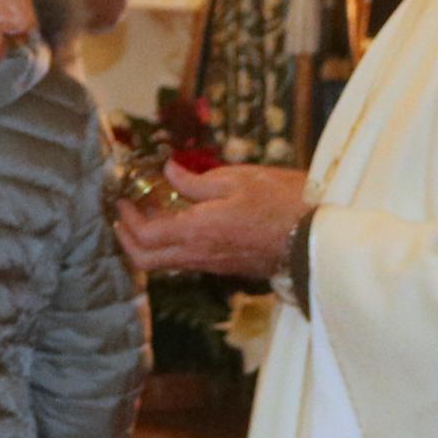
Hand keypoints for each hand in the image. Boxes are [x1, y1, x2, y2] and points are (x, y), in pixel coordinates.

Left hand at [116, 163, 305, 281]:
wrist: (316, 238)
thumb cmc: (281, 202)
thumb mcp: (237, 179)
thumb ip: (196, 180)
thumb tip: (169, 170)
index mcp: (196, 232)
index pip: (145, 236)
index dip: (127, 220)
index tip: (121, 198)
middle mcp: (198, 255)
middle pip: (147, 261)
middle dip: (128, 241)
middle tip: (125, 216)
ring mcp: (212, 265)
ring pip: (166, 264)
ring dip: (150, 243)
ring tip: (152, 213)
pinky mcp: (226, 267)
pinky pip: (187, 261)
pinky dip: (173, 245)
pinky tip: (182, 222)